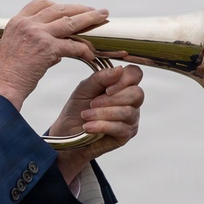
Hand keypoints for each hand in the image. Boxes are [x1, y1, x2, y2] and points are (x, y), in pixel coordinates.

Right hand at [0, 0, 109, 109]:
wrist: (0, 89)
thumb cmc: (6, 77)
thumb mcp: (15, 51)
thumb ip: (35, 45)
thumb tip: (57, 51)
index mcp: (17, 22)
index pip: (40, 4)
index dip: (58, 5)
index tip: (70, 9)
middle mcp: (26, 24)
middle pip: (59, 9)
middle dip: (80, 8)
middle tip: (96, 10)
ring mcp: (37, 34)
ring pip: (70, 21)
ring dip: (89, 18)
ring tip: (102, 18)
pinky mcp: (46, 48)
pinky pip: (72, 45)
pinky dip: (84, 49)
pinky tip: (91, 54)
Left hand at [50, 65, 143, 182]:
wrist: (68, 132)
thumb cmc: (77, 108)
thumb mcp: (84, 89)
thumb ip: (101, 78)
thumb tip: (120, 69)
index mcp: (122, 85)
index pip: (135, 74)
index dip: (125, 79)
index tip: (107, 89)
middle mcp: (131, 101)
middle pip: (136, 93)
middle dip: (111, 99)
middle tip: (92, 104)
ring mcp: (131, 118)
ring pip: (127, 112)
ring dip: (103, 113)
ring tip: (86, 116)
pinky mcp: (126, 134)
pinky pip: (121, 128)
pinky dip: (102, 126)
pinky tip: (89, 127)